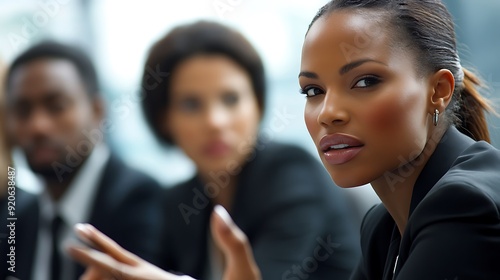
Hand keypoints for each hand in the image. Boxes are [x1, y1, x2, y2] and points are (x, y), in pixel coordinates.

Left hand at [67, 205, 260, 279]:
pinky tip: (117, 266)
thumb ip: (233, 242)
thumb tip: (219, 212)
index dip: (99, 253)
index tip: (75, 242)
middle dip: (92, 259)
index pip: (126, 267)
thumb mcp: (243, 271)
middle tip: (70, 243)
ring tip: (90, 248)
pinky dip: (121, 273)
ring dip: (106, 268)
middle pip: (118, 274)